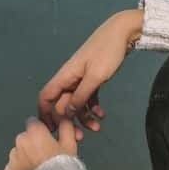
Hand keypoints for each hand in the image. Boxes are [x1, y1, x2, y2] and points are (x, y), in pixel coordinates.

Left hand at [4, 117, 76, 169]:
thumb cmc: (63, 168)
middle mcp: (21, 141)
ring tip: (38, 169)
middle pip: (25, 137)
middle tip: (45, 156)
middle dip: (32, 144)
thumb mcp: (70, 144)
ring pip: (18, 152)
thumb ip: (66, 126)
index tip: (47, 138)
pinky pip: (13, 167)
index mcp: (35, 132)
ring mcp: (13, 157)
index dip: (41, 130)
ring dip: (25, 157)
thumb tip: (64, 116)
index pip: (34, 122)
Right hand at [38, 8, 143, 133]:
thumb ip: (80, 96)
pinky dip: (93, 106)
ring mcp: (81, 77)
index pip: (46, 97)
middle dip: (69, 120)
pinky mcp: (93, 77)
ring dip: (84, 116)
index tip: (53, 130)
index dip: (45, 114)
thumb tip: (65, 112)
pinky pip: (88, 96)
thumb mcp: (95, 77)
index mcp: (66, 75)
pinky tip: (102, 115)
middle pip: (62, 103)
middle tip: (79, 137)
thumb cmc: (107, 52)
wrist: (123, 32)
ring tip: (97, 128)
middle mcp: (70, 77)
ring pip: (77, 102)